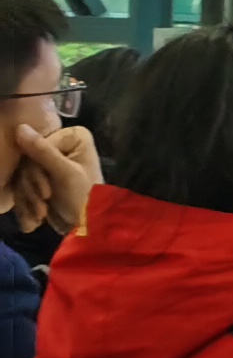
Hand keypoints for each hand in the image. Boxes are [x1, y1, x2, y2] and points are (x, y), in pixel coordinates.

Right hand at [8, 121, 99, 240]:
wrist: (86, 229)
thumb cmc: (84, 199)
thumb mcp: (65, 174)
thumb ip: (43, 151)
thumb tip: (20, 128)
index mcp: (74, 137)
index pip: (38, 143)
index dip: (36, 169)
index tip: (46, 191)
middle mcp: (62, 145)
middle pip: (27, 160)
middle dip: (32, 187)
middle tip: (43, 203)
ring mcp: (50, 163)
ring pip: (21, 175)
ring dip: (28, 198)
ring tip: (41, 214)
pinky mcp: (40, 180)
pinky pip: (21, 187)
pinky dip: (26, 205)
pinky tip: (34, 219)